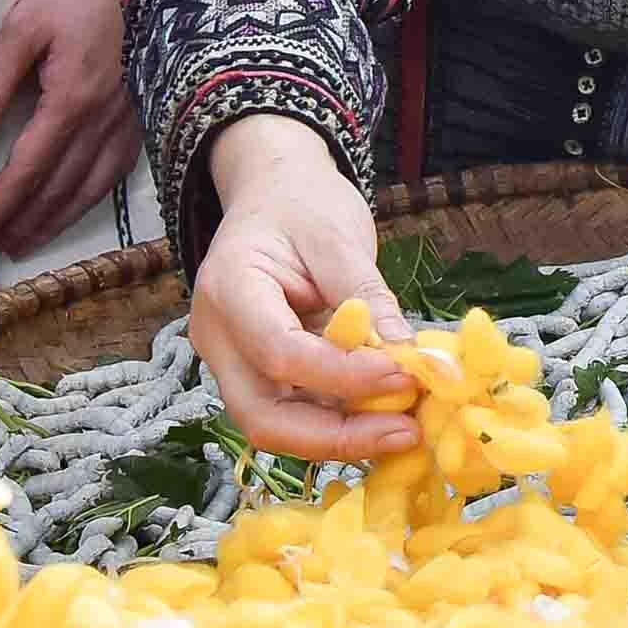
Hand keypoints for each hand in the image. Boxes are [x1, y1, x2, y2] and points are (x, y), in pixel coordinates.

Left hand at [0, 0, 142, 259]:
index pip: (23, 174)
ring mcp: (131, 120)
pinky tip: (77, 202)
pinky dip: (90, 197)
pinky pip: (116, 171)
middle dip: (17, 227)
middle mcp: (103, 123)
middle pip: (55, 192)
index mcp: (69, 102)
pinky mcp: (147, 110)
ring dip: (54, 221)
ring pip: (90, 189)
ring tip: (24, 242)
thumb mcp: (26, 23)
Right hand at [187, 117, 422, 464]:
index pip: (279, 353)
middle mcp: (218, 338)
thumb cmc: (302, 203)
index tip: (405, 376)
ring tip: (407, 430)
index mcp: (229, 289)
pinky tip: (388, 420)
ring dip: (343, 437)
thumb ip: (368, 297)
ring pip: (278, 426)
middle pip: (263, 417)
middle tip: (407, 434)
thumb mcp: (339, 236)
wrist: (274, 190)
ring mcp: (232, 363)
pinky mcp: (258, 375)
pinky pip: (294, 412)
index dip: (343, 375)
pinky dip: (341, 422)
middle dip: (337, 436)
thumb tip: (409, 356)